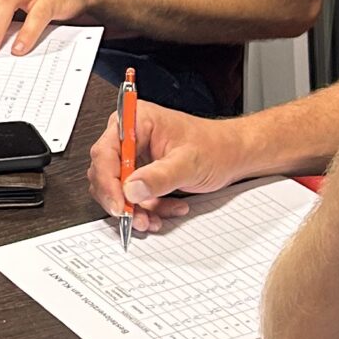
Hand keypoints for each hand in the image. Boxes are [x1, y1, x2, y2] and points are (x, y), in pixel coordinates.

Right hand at [89, 101, 252, 232]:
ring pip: (117, 189)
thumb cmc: (215, 146)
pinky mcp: (141, 173)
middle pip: (105, 172)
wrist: (232, 155)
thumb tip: (131, 189)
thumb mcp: (188, 163)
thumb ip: (159, 177)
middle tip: (135, 216)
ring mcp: (135, 156)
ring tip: (153, 217)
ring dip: (135, 209)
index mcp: (136, 120)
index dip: (108, 181)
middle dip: (121, 199)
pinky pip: (132, 196)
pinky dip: (146, 209)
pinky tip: (165, 209)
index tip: (119, 204)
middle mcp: (130, 136)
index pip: (106, 152)